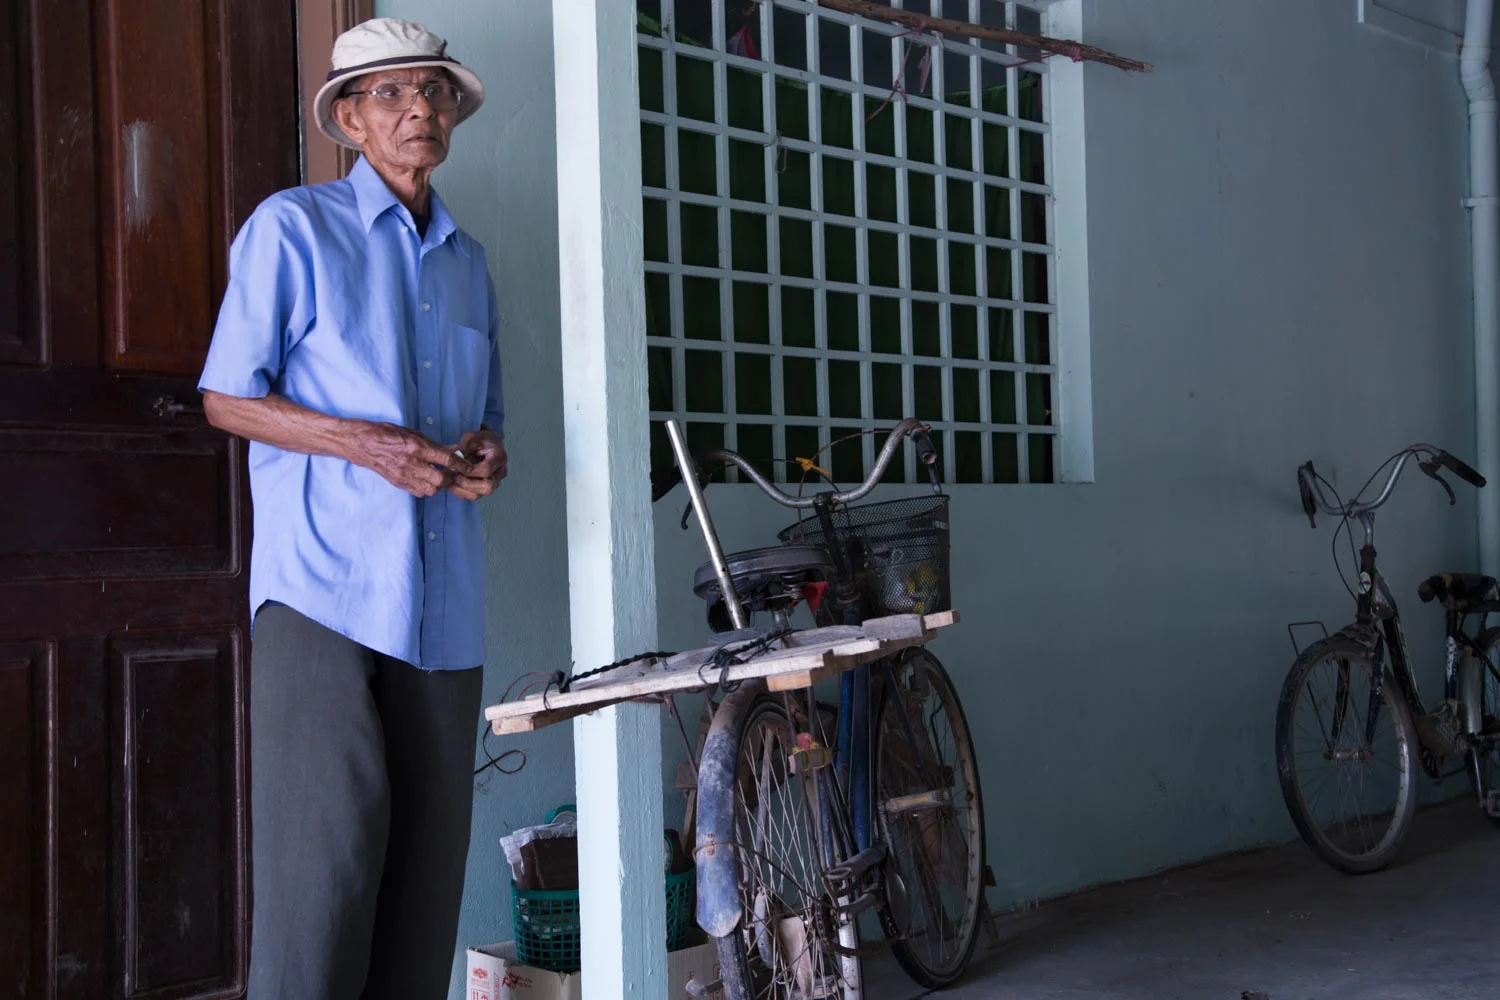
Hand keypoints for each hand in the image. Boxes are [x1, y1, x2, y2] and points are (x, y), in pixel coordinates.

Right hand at [347, 420, 469, 496]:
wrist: (363, 444)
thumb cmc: (387, 434)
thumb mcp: (412, 433)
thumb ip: (432, 444)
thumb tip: (452, 451)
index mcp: (417, 447)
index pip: (446, 459)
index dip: (461, 465)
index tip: (468, 467)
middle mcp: (412, 463)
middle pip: (441, 480)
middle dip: (450, 478)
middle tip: (451, 473)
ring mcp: (404, 475)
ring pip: (431, 490)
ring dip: (439, 485)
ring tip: (438, 477)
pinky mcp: (399, 483)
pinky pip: (419, 492)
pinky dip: (426, 488)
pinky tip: (425, 480)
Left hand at [448, 428, 506, 500]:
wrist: (488, 445)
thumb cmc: (480, 441)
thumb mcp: (472, 437)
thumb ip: (464, 446)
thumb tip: (453, 458)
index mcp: (499, 458)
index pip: (487, 470)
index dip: (471, 471)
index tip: (458, 467)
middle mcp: (500, 473)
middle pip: (488, 487)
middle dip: (468, 484)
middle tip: (455, 476)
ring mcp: (494, 482)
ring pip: (479, 495)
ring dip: (462, 490)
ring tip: (451, 480)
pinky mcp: (485, 488)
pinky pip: (473, 495)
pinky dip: (461, 492)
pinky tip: (452, 484)